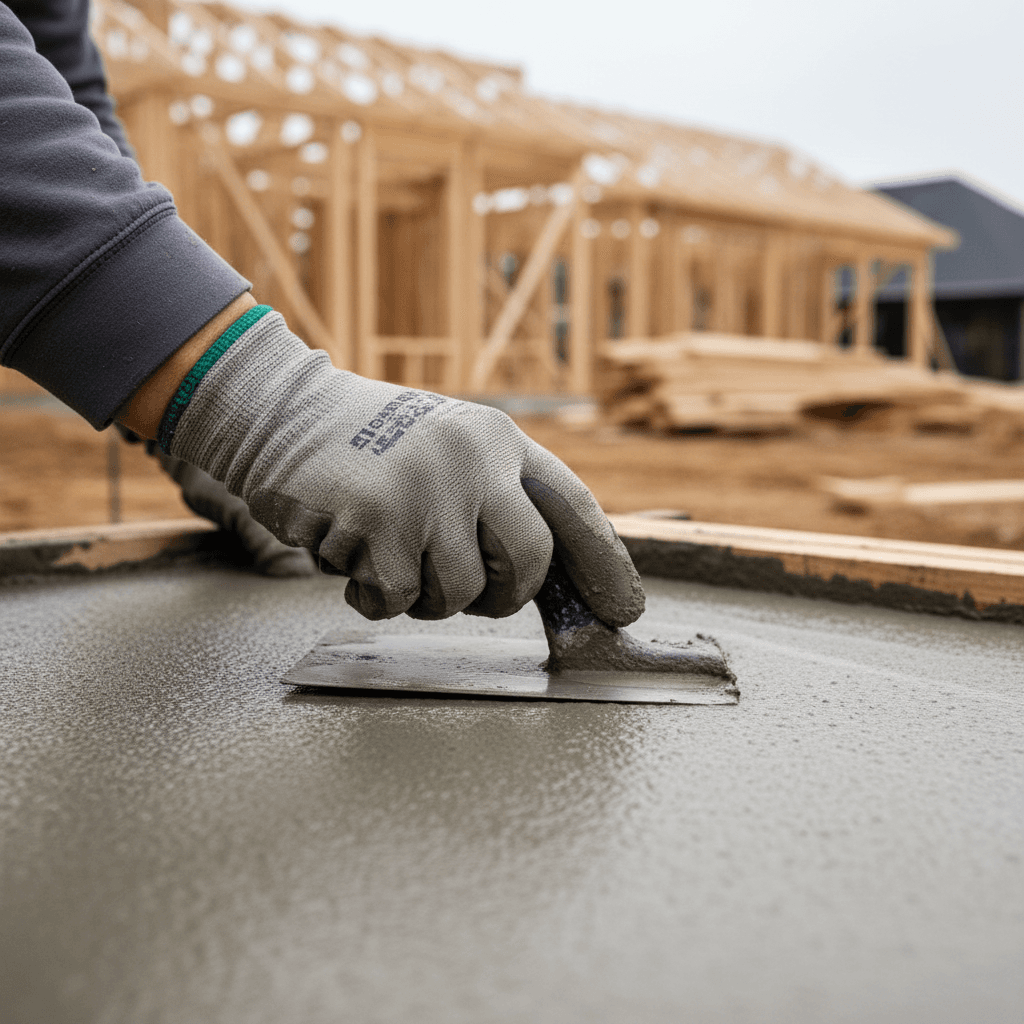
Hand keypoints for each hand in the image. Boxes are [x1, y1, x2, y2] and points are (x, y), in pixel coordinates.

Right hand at [167, 309, 644, 623]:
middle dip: (503, 595)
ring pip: (459, 593)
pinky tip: (351, 557)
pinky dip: (374, 596)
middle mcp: (473, 461)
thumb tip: (544, 572)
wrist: (279, 414)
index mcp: (497, 441)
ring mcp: (428, 489)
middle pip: (526, 564)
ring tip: (389, 552)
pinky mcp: (379, 521)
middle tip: (469, 591)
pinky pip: (398, 599)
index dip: (603, 562)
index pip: (571, 505)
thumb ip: (493, 497)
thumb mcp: (447, 450)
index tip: (623, 608)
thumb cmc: (368, 445)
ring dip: (423, 595)